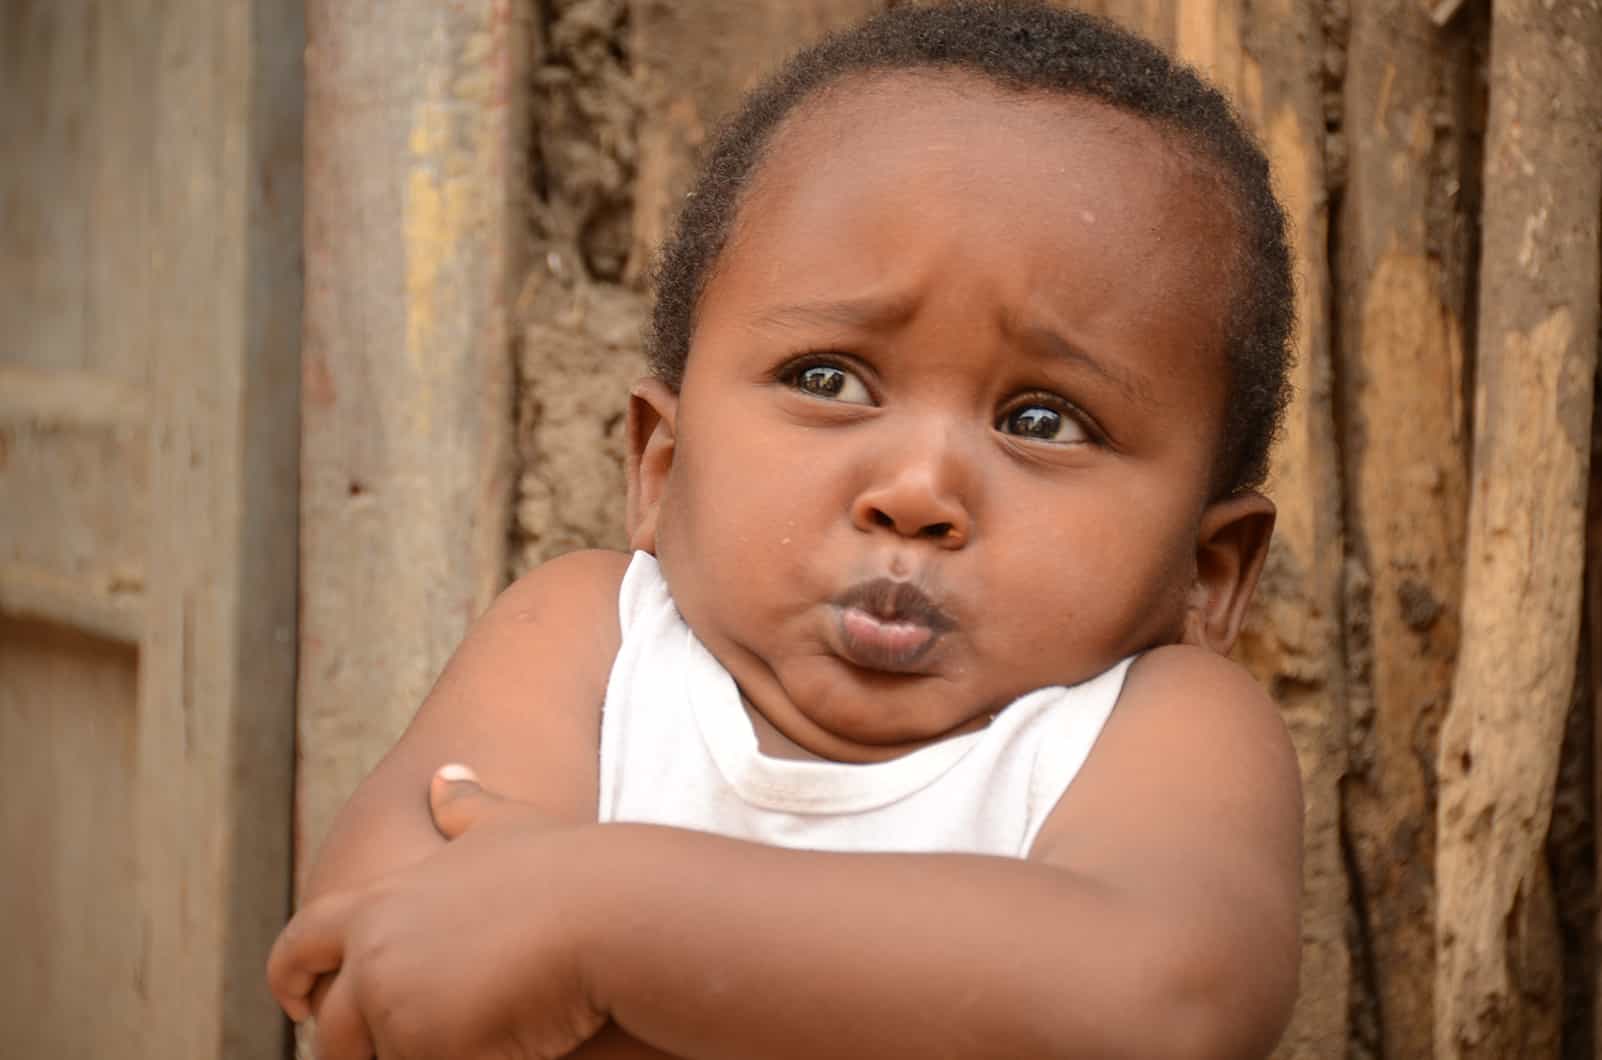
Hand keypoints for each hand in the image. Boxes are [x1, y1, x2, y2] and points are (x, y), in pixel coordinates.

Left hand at [267, 766, 605, 1059]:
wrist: (606, 912)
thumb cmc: (569, 868)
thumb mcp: (507, 824)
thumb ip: (465, 807)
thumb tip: (444, 776)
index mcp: (382, 902)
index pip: (303, 940)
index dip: (292, 973)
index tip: (300, 1001)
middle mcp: (373, 952)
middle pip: (334, 1029)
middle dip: (360, 1046)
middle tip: (414, 1040)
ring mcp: (392, 1003)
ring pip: (382, 1058)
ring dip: (423, 1052)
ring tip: (478, 1031)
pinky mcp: (422, 1047)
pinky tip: (503, 1046)